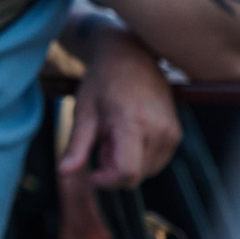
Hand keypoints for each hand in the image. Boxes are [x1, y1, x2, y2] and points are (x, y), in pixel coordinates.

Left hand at [58, 28, 180, 238]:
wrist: (132, 57)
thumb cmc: (102, 83)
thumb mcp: (83, 112)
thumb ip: (76, 146)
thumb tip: (63, 173)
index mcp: (133, 123)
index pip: (127, 173)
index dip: (107, 181)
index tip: (92, 173)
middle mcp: (159, 130)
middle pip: (135, 176)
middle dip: (114, 168)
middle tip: (102, 140)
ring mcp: (171, 133)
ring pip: (146, 172)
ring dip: (127, 163)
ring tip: (115, 135)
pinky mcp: (177, 134)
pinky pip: (156, 162)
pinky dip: (140, 157)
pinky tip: (129, 134)